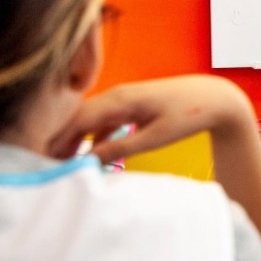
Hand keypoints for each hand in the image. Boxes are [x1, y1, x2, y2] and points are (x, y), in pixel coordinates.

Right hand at [48, 75, 255, 162]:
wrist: (214, 98)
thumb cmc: (188, 115)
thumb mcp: (154, 138)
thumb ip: (120, 148)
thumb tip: (88, 161)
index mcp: (120, 100)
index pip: (77, 119)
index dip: (57, 140)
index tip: (45, 161)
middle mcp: (117, 94)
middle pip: (78, 117)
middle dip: (61, 140)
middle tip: (48, 165)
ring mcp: (124, 97)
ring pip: (90, 118)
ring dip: (77, 138)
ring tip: (65, 162)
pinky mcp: (133, 104)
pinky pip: (105, 118)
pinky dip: (95, 134)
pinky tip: (92, 152)